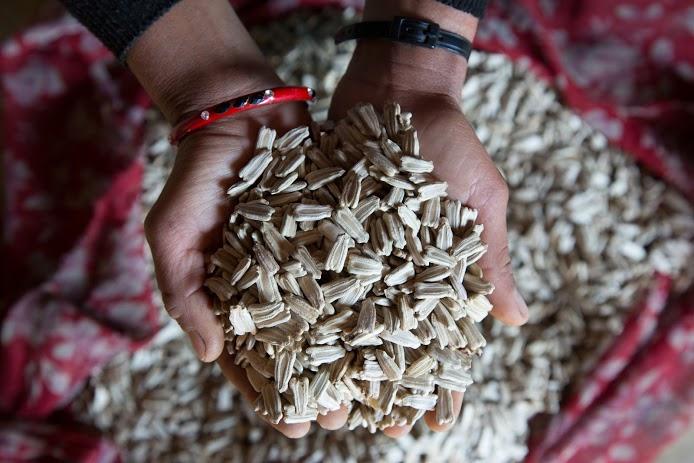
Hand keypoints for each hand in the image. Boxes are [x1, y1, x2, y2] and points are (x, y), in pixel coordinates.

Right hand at [131, 0, 347, 437]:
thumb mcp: (172, 233)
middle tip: (349, 418)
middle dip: (326, 383)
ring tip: (382, 388)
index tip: (298, 427)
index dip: (274, 395)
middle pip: (306, 346)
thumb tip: (210, 356)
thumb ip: (182, 293)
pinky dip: (383, 295)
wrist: (241, 110)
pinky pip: (366, 267)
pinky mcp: (346, 229)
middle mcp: (282, 283)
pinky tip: (405, 324)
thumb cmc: (198, 175)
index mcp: (239, 295)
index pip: (255, 357)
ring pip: (341, 315)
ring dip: (359, 351)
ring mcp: (315, 258)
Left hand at [330, 39, 528, 436]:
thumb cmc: (449, 143)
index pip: (434, 337)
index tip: (425, 424)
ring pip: (337, 315)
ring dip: (327, 358)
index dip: (433, 381)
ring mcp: (352, 250)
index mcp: (432, 269)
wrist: (397, 89)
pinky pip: (305, 271)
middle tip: (357, 423)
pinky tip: (280, 340)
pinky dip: (294, 304)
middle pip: (378, 337)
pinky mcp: (318, 227)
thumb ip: (489, 258)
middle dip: (370, 382)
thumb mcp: (479, 200)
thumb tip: (516, 320)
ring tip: (317, 399)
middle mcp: (389, 267)